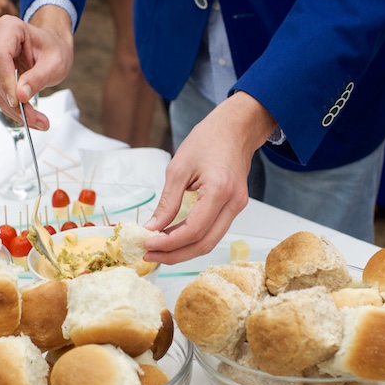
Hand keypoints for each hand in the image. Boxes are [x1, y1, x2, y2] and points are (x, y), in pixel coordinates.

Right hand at [0, 6, 73, 129]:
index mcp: (8, 27)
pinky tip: (28, 117)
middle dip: (13, 102)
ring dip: (13, 109)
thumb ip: (38, 78)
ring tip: (37, 122)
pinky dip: (11, 108)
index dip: (6, 81)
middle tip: (35, 120)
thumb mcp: (54, 63)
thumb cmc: (54, 49)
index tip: (19, 101)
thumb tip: (21, 95)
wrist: (51, 47)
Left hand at [142, 92, 276, 263]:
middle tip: (149, 255)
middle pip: (204, 243)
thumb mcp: (179, 168)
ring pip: (210, 241)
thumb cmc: (208, 140)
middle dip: (175, 254)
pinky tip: (173, 239)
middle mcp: (233, 203)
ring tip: (157, 250)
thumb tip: (152, 228)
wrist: (235, 129)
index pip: (194, 230)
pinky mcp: (234, 207)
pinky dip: (192, 239)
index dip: (169, 243)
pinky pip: (213, 231)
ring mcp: (237, 207)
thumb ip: (168, 202)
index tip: (147, 244)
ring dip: (183, 250)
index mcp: (220, 190)